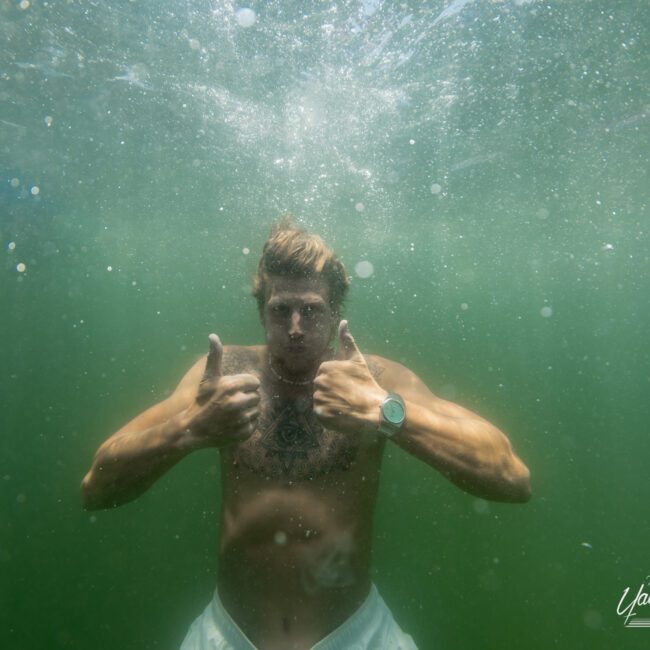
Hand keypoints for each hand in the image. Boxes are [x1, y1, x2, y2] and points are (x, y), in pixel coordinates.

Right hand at [182, 333, 260, 447]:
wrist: (192, 429)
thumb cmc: (201, 400)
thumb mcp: (208, 378)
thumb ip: (215, 356)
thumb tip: (213, 335)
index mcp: (231, 386)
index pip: (255, 382)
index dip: (245, 386)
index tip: (233, 390)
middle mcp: (237, 402)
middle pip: (257, 396)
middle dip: (246, 398)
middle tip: (232, 402)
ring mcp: (241, 419)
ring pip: (256, 411)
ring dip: (247, 412)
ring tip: (232, 413)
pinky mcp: (243, 433)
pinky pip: (253, 425)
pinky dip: (246, 425)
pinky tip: (233, 424)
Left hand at [313, 321, 385, 434]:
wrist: (374, 408)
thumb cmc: (366, 383)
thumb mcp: (357, 359)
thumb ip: (347, 340)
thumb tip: (343, 321)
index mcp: (325, 367)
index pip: (325, 376)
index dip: (337, 382)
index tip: (348, 386)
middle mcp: (319, 381)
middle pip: (321, 388)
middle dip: (332, 392)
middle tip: (348, 396)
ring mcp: (319, 398)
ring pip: (321, 401)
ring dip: (331, 404)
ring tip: (345, 405)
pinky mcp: (320, 414)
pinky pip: (320, 414)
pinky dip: (329, 416)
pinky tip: (341, 414)